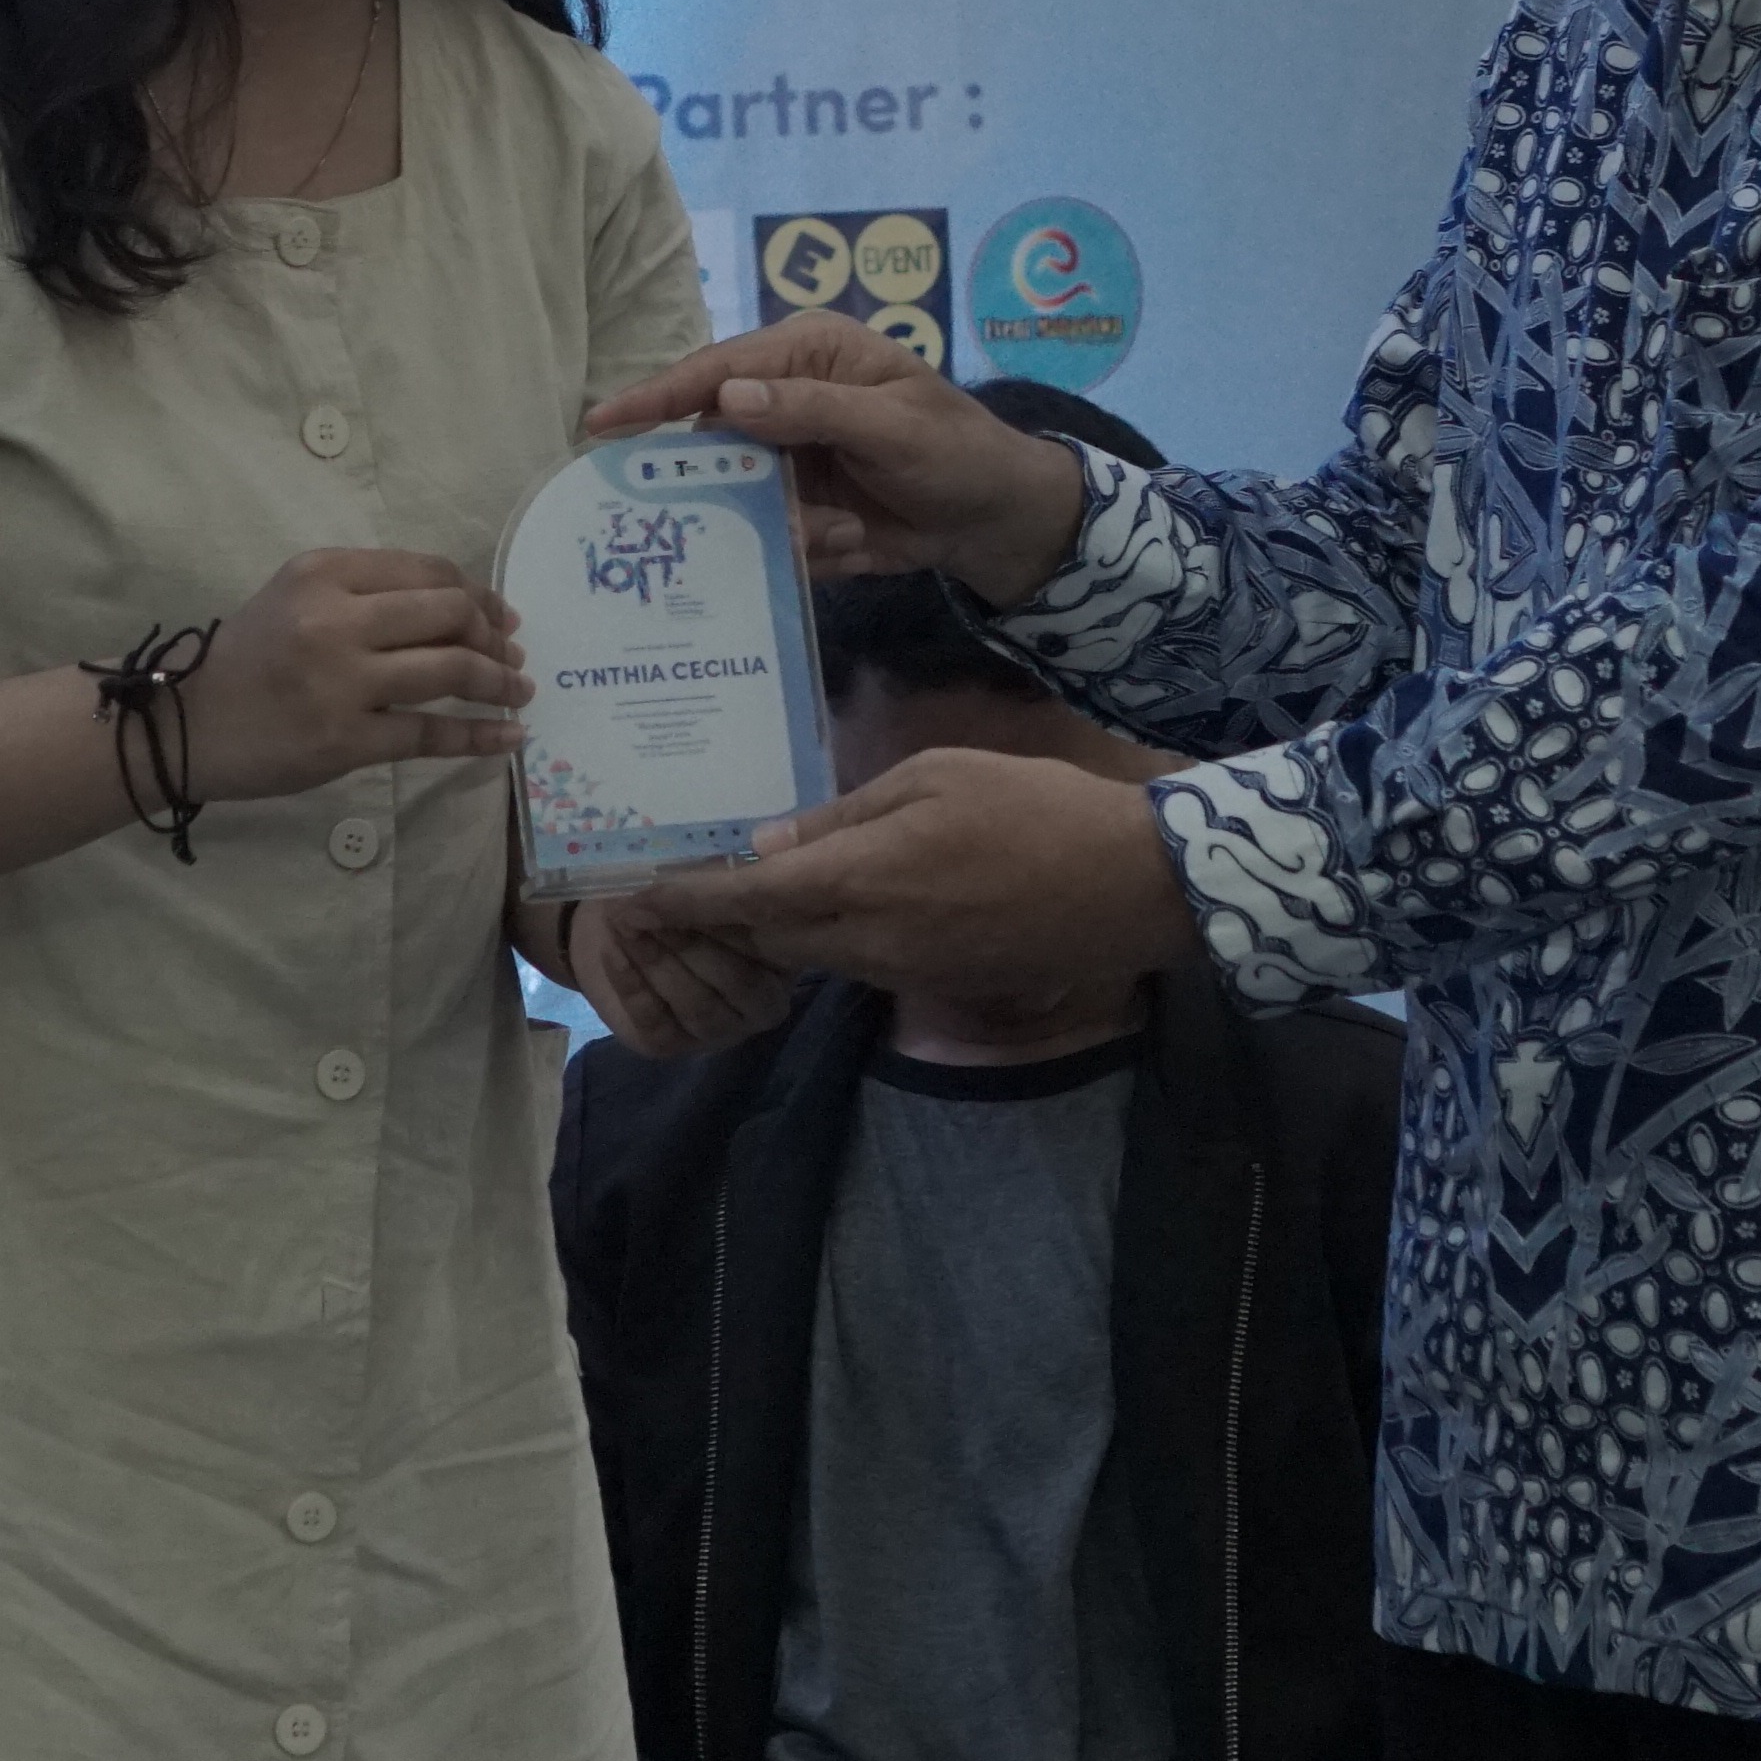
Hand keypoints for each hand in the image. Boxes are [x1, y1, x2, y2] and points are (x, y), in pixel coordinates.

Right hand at [179, 547, 528, 798]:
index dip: (477, 593)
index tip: (499, 614)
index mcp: (324, 572)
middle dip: (494, 635)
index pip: (427, 571)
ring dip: (498, 681)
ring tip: (519, 691)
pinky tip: (509, 736)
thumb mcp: (296, 597)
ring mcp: (342, 680)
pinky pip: (431, 734)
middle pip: (449, 613)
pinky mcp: (346, 739)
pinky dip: (480, 735)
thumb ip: (365, 592)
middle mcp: (336, 617)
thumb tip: (460, 608)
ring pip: (450, 670)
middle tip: (512, 655)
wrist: (188, 725)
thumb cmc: (248, 659)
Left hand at [541, 893, 807, 1055]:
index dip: (733, 913)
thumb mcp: (705, 873)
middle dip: (690, 940)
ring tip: (626, 921)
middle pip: (736, 980)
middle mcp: (763, 1002)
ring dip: (657, 960)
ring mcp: (720, 1030)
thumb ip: (723, 873)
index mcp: (786, 956)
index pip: (771, 942)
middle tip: (649, 903)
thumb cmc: (677, 893)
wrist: (621, 925)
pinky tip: (614, 952)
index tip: (696, 882)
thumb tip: (725, 862)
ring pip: (696, 1004)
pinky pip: (656, 1022)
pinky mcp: (672, 1045)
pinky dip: (632, 985)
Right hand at [583, 317, 1092, 604]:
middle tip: (721, 513)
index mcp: (807, 355)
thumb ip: (812, 410)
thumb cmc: (957, 451)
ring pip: (736, 498)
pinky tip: (853, 542)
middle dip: (719, 484)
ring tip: (834, 531)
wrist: (997, 520)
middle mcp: (785, 400)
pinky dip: (803, 547)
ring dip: (780, 524)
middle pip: (711, 438)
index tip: (600, 425)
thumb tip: (728, 398)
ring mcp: (786, 457)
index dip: (656, 397)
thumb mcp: (894, 426)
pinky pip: (765, 534)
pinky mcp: (794, 507)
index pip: (717, 372)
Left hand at [611, 751, 1204, 1002]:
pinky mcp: (931, 984)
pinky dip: (823, 940)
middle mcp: (865, 940)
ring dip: (769, 933)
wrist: (1127, 887)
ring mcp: (899, 972)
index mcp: (859, 879)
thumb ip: (844, 813)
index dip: (684, 901)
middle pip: (765, 941)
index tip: (633, 894)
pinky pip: (854, 965)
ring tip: (740, 893)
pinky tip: (825, 905)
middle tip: (675, 891)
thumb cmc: (1033, 808)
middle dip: (717, 923)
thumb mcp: (934, 776)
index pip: (746, 901)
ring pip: (808, 957)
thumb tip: (772, 841)